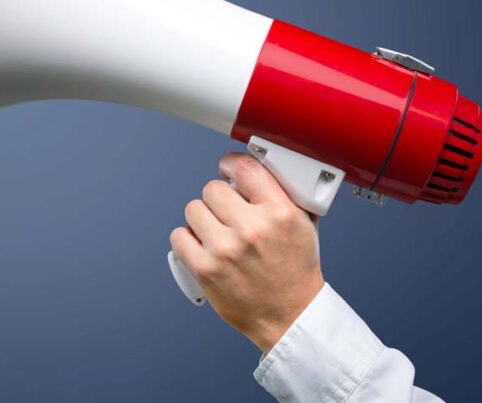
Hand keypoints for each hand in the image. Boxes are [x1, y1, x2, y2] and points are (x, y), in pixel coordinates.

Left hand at [169, 153, 323, 352]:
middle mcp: (252, 228)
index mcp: (280, 213)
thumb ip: (279, 194)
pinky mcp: (205, 269)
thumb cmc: (295, 271)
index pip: (245, 167)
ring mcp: (225, 249)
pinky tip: (202, 246)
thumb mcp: (303, 225)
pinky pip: (179, 236)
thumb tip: (250, 170)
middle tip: (227, 214)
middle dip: (219, 199)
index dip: (231, 164)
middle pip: (213, 188)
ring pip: (193, 209)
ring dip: (202, 218)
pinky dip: (187, 240)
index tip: (227, 169)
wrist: (290, 316)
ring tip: (216, 232)